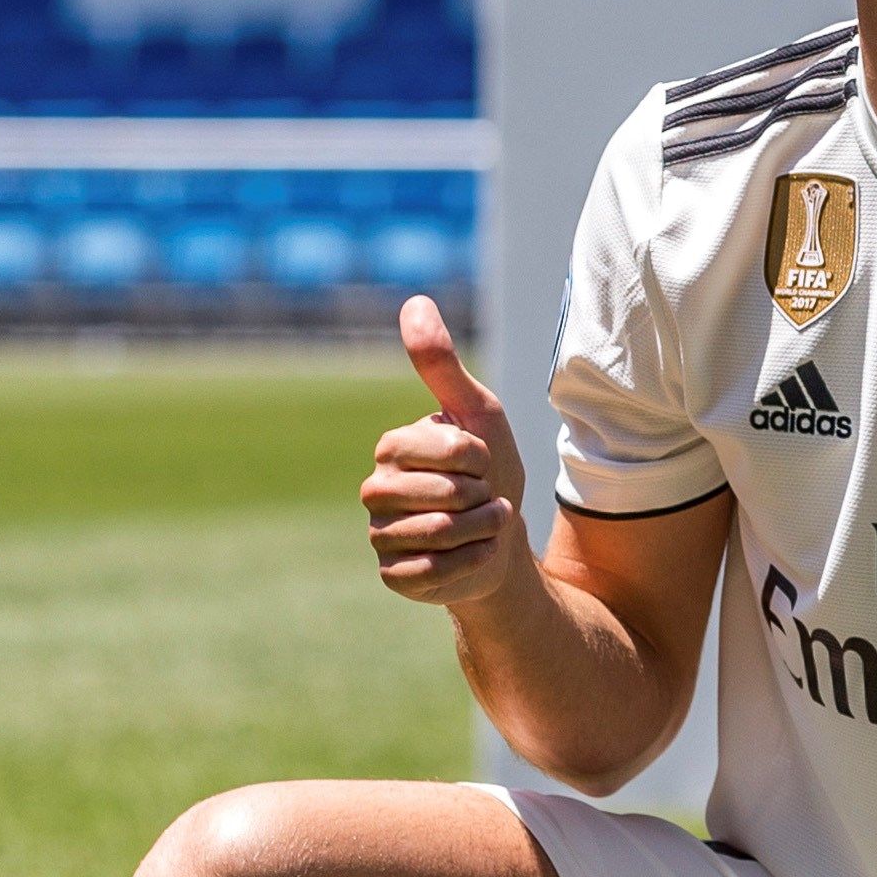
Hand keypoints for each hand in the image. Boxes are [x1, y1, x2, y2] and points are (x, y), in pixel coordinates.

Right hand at [363, 295, 529, 604]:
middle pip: (444, 497)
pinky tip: (473, 556)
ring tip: (484, 525)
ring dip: (483, 532)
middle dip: (483, 500)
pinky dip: (470, 564)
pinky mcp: (393, 575)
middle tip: (482, 498)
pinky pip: (434, 573)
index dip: (481, 459)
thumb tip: (414, 301)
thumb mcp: (477, 413)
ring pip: (440, 537)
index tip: (481, 461)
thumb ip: (441, 364)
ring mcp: (380, 536)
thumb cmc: (488, 472)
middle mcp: (376, 491)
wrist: (500, 539)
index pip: (449, 451)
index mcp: (391, 447)